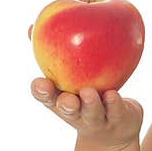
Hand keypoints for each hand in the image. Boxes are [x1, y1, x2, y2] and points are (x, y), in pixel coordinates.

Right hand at [28, 24, 142, 150]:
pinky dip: (113, 103)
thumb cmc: (87, 90)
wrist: (116, 125)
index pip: (46, 97)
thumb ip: (53, 50)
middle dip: (65, 104)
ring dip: (90, 104)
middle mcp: (78, 112)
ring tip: (89, 93)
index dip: (41, 92)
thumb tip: (33, 25)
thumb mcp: (70, 73)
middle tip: (66, 98)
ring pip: (92, 113)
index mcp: (61, 100)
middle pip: (68, 110)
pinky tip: (112, 94)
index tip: (40, 83)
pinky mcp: (118, 119)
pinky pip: (115, 111)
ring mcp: (98, 118)